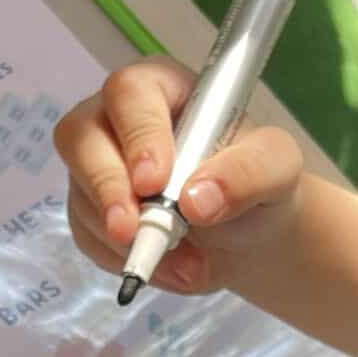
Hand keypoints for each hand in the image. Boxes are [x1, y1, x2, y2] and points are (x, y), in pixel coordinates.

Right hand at [53, 59, 304, 297]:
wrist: (249, 234)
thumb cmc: (259, 183)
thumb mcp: (277, 168)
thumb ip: (247, 174)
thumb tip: (196, 201)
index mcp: (163, 89)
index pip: (131, 94)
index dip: (137, 136)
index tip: (155, 183)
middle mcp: (119, 120)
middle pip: (80, 135)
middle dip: (106, 189)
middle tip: (136, 233)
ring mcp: (98, 166)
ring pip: (81, 194)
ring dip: (126, 238)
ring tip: (185, 262)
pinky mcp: (91, 210)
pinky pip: (87, 235)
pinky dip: (123, 260)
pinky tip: (169, 267)